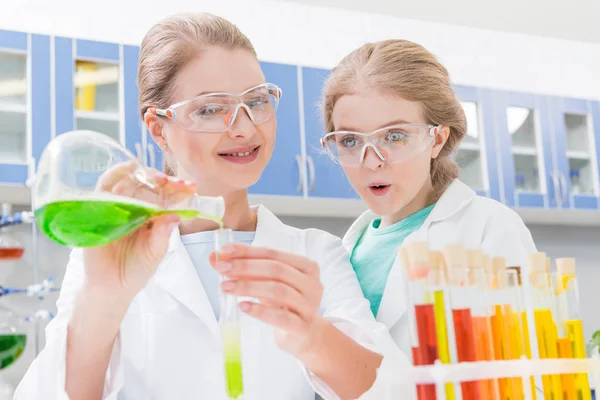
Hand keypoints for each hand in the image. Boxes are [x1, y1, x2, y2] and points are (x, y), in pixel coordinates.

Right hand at [83, 162, 195, 300]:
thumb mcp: (154, 253)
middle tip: (176, 184)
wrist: (110, 287)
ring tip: (158, 178)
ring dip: (144, 174)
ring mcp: (117, 206)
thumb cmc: (135, 270)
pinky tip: (127, 170)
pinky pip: (105, 187)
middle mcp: (136, 208)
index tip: (191, 188)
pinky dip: (115, 175)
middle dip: (163, 181)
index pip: (166, 197)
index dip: (178, 190)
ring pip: (129, 181)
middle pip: (148, 185)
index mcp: (152, 216)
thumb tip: (175, 216)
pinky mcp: (98, 208)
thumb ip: (162, 235)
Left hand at [210, 244, 326, 358]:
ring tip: (227, 287)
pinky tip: (243, 306)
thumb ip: (244, 269)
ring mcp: (309, 305)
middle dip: (245, 267)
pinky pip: (280, 316)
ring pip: (278, 290)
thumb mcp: (267, 283)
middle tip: (222, 269)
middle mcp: (311, 283)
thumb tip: (215, 257)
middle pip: (276, 269)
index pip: (273, 253)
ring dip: (248, 287)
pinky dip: (260, 310)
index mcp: (306, 266)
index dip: (248, 252)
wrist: (305, 335)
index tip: (225, 251)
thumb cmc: (285, 304)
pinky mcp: (302, 326)